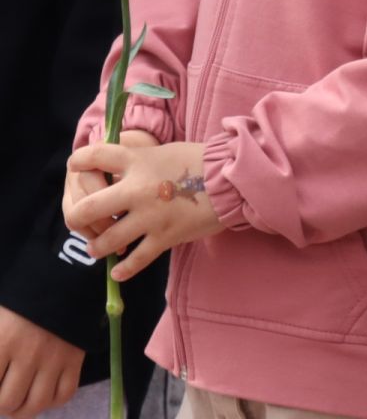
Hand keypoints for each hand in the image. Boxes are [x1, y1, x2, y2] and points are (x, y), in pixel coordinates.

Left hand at [0, 306, 81, 418]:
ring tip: (19, 402)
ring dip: (23, 409)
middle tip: (2, 395)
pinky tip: (43, 394)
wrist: (62, 279)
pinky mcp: (75, 359)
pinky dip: (52, 401)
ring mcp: (55, 358)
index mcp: (2, 342)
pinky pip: (65, 394)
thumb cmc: (19, 301)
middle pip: (8, 401)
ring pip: (36, 403)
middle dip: (2, 404)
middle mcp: (28, 355)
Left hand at [63, 141, 221, 281]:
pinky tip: (117, 272)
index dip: (78, 161)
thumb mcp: (163, 152)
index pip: (93, 157)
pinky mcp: (165, 237)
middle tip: (82, 222)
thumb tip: (112, 169)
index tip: (76, 167)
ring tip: (99, 248)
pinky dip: (123, 269)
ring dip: (98, 247)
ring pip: (107, 241)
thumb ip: (137, 160)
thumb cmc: (201, 161)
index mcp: (138, 162)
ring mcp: (150, 217)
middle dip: (78, 218)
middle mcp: (137, 190)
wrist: (234, 179)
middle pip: (86, 209)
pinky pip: (135, 260)